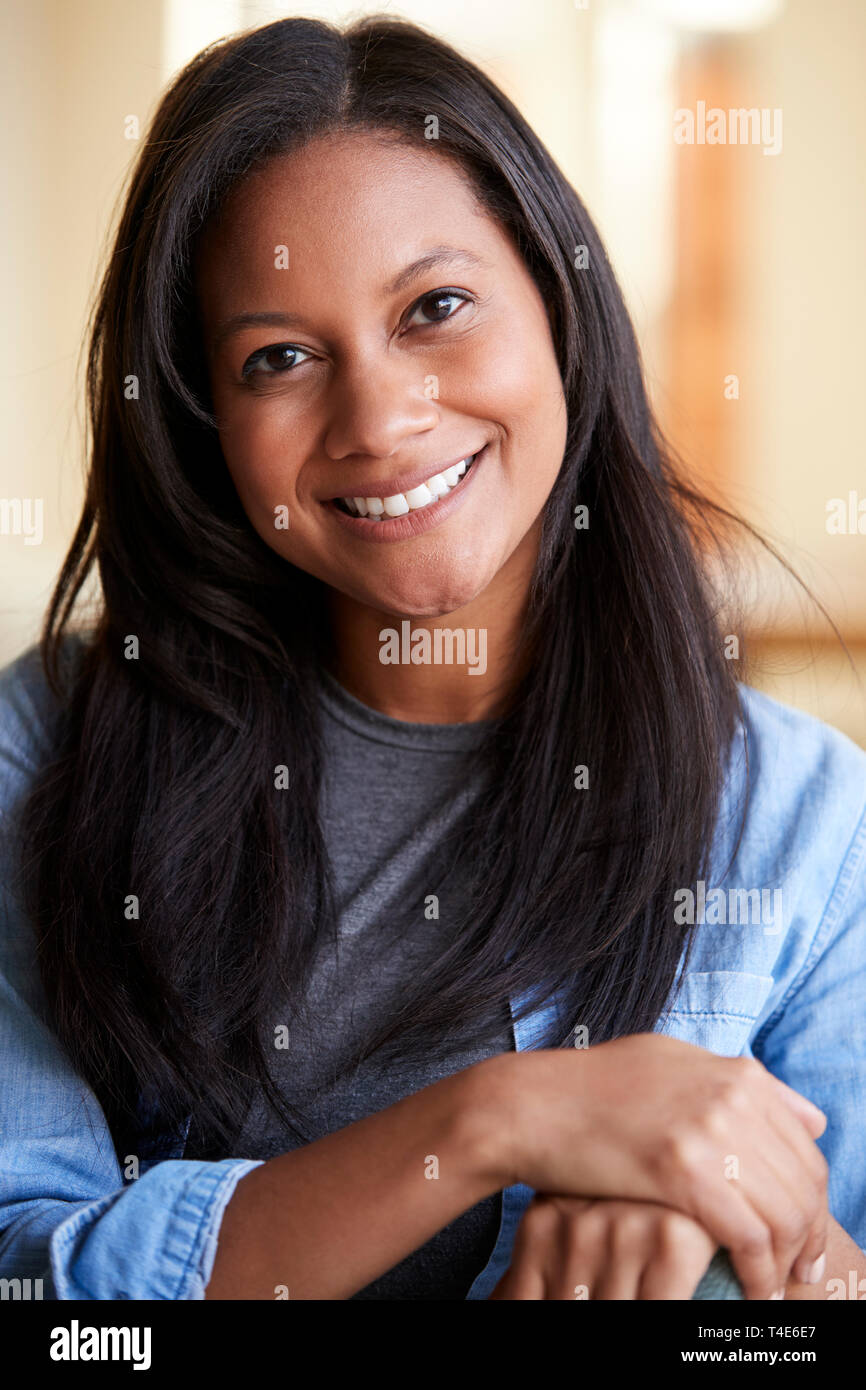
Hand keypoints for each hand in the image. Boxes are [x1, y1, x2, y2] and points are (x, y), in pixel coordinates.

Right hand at [496, 1034, 828, 1299]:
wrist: (531, 1104)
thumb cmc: (594, 1090)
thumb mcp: (673, 1065)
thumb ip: (739, 1086)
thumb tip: (810, 1119)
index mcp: (736, 1073)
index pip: (808, 1147)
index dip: (813, 1199)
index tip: (805, 1235)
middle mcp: (732, 1094)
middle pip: (805, 1182)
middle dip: (809, 1236)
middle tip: (800, 1271)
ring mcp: (710, 1128)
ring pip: (785, 1212)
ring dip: (787, 1261)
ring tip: (772, 1286)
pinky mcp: (683, 1170)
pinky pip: (749, 1236)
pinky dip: (759, 1273)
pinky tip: (748, 1289)